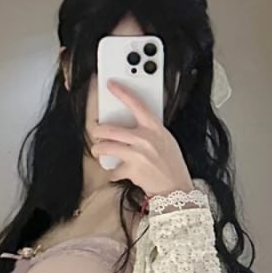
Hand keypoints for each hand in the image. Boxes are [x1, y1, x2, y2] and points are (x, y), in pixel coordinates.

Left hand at [88, 81, 193, 197]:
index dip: (122, 92)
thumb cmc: (172, 164)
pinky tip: (117, 172)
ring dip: (98, 149)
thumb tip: (134, 123)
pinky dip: (113, 172)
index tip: (111, 85)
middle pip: (111, 129)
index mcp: (155, 127)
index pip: (136, 104)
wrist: (175, 187)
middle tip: (96, 133)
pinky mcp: (131, 170)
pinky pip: (113, 170)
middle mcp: (144, 138)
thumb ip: (151, 130)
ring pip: (106, 147)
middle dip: (98, 131)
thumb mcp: (166, 140)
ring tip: (98, 151)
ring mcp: (137, 154)